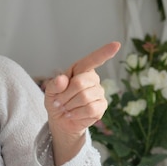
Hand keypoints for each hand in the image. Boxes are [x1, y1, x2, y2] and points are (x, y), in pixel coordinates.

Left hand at [43, 41, 119, 164]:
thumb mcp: (50, 91)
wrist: (60, 120)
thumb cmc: (57, 101)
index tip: (116, 45)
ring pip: (84, 97)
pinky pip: (90, 109)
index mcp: (81, 70)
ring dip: (69, 105)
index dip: (104, 53)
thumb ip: (54, 84)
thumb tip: (62, 80)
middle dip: (65, 95)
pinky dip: (76, 113)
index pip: (93, 60)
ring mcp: (99, 92)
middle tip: (59, 102)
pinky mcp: (102, 106)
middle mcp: (93, 79)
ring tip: (65, 108)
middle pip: (79, 83)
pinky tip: (72, 114)